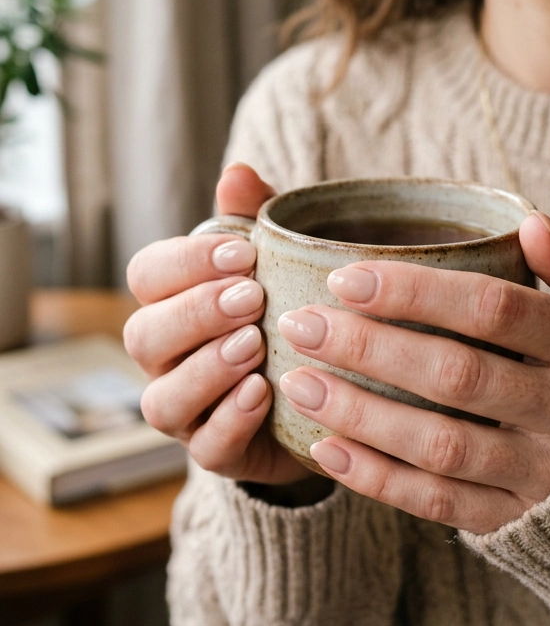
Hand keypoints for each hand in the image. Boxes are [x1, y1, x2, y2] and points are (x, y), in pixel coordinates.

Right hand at [124, 163, 307, 482]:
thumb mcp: (282, 257)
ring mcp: (185, 410)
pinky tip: (263, 393)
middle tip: (251, 297)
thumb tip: (238, 172)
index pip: (148, 274)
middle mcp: (164, 358)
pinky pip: (207, 446)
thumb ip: (256, 217)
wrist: (329, 385)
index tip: (247, 252)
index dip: (188, 261)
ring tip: (254, 346)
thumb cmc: (290, 307)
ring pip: (164, 398)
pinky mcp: (217, 453)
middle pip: (145, 335)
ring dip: (207, 368)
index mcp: (171, 300)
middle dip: (196, 312)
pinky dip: (230, 420)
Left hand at [276, 212, 549, 533]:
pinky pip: (439, 503)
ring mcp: (546, 473)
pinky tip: (324, 449)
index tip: (344, 276)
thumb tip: (531, 224)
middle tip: (300, 324)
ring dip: (360, 413)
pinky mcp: (518, 522)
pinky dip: (377, 478)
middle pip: (456, 374)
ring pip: (441, 444)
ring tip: (297, 383)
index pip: (494, 308)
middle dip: (369, 348)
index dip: (416, 291)